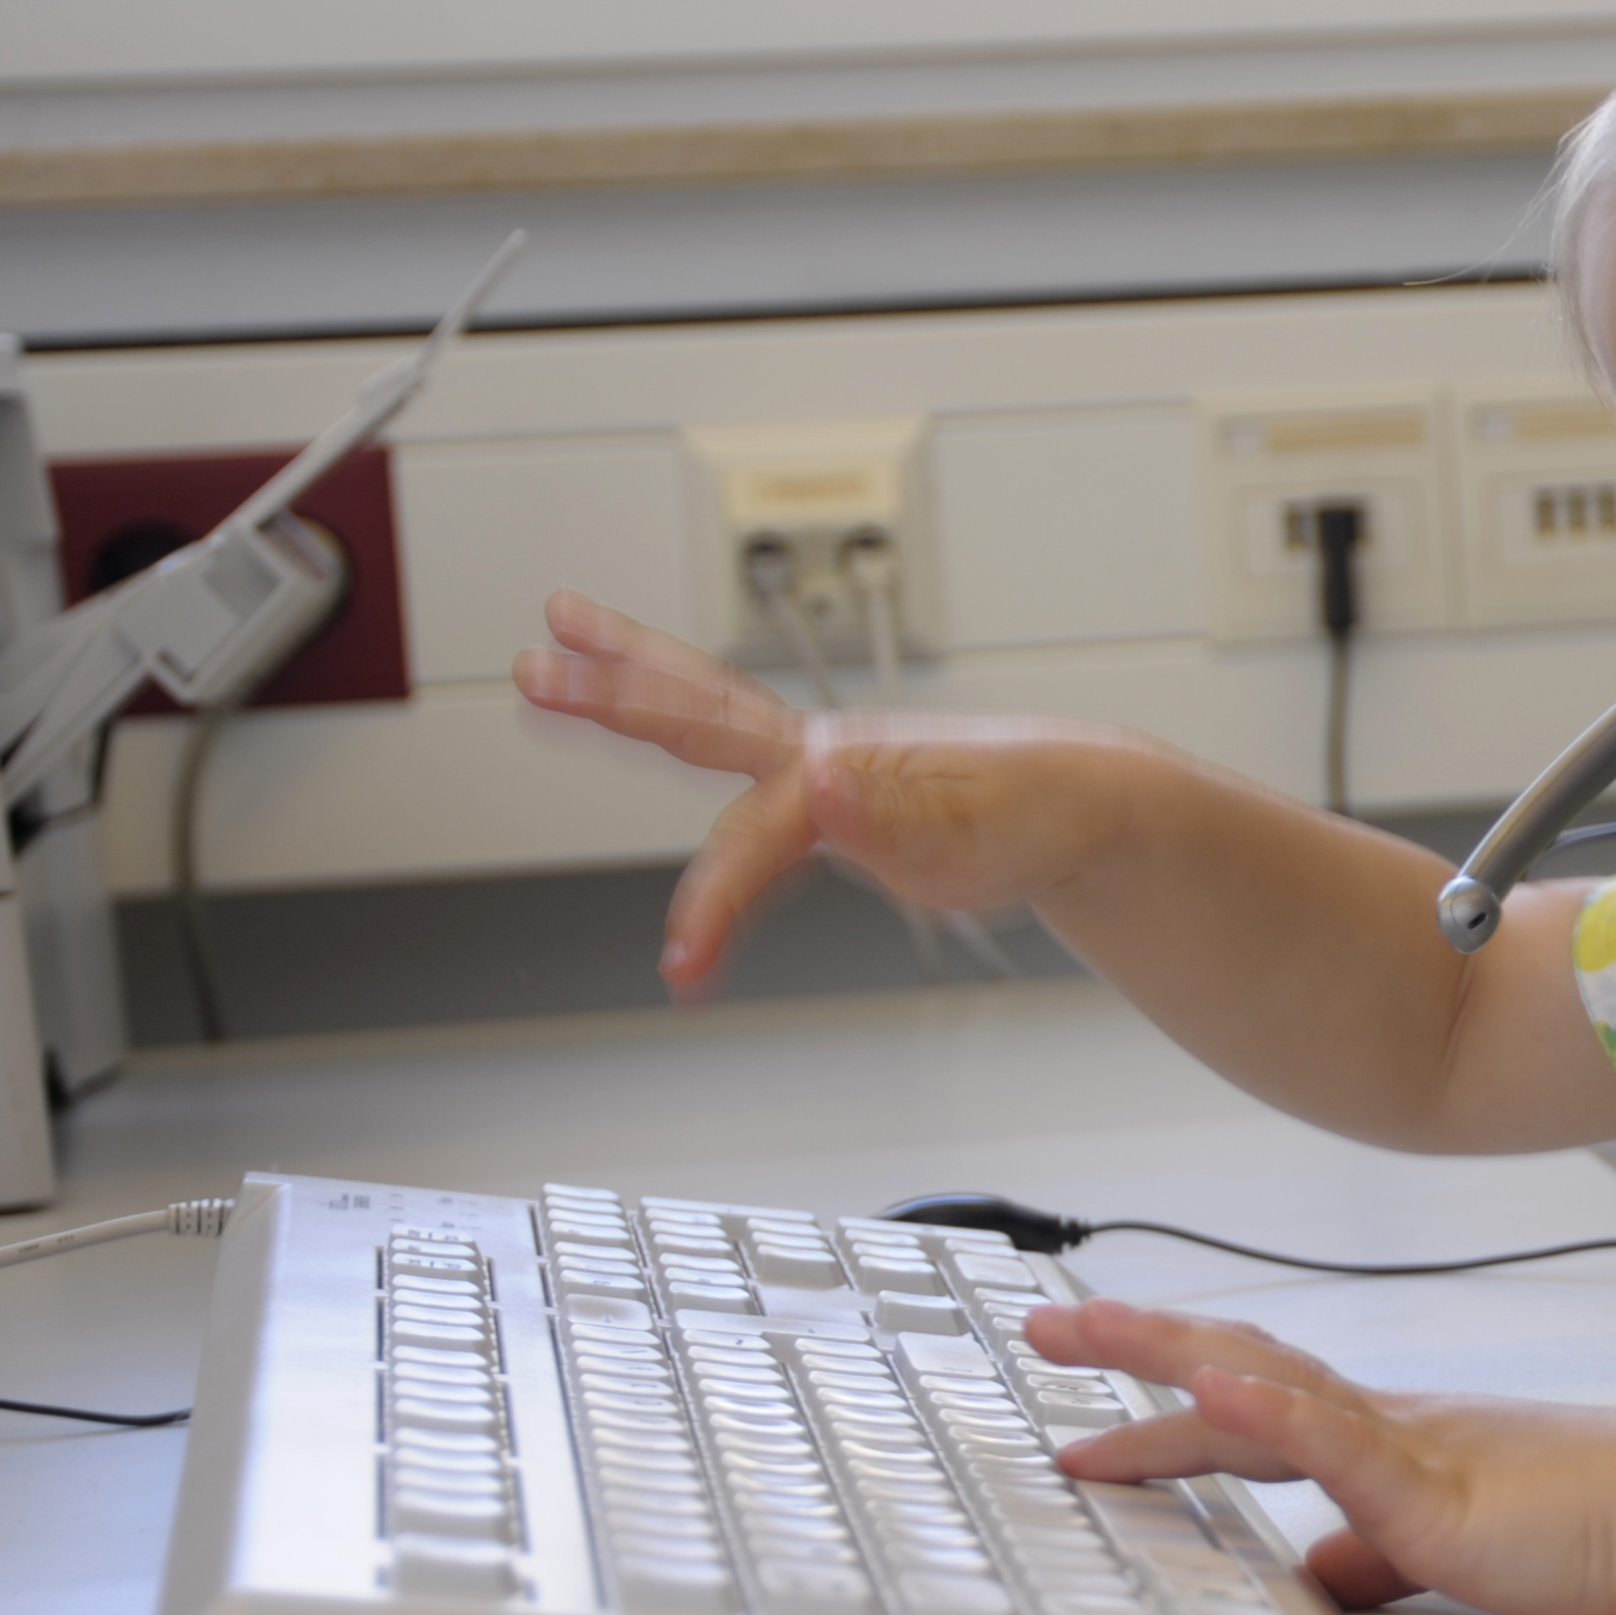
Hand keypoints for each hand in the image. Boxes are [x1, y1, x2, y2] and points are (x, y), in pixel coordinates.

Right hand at [512, 591, 1154, 990]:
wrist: (1078, 809)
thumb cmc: (1040, 813)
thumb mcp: (981, 831)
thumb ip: (898, 817)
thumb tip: (824, 787)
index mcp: (850, 762)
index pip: (757, 829)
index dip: (717, 895)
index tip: (686, 958)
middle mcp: (824, 754)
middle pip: (702, 713)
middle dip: (619, 692)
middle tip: (537, 666)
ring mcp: (822, 770)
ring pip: (710, 721)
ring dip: (633, 688)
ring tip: (558, 656)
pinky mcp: (830, 799)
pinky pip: (740, 793)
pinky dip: (689, 776)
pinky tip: (656, 757)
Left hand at [1030, 1298, 1615, 1614]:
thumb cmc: (1581, 1524)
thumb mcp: (1442, 1553)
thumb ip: (1374, 1560)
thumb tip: (1316, 1575)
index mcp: (1381, 1437)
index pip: (1253, 1404)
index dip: (1165, 1402)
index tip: (1086, 1410)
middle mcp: (1378, 1420)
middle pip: (1236, 1363)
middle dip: (1132, 1346)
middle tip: (1047, 1326)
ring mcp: (1400, 1442)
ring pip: (1265, 1379)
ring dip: (1170, 1354)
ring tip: (1090, 1330)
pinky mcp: (1430, 1481)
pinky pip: (1338, 1438)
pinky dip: (1270, 1409)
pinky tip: (1218, 1388)